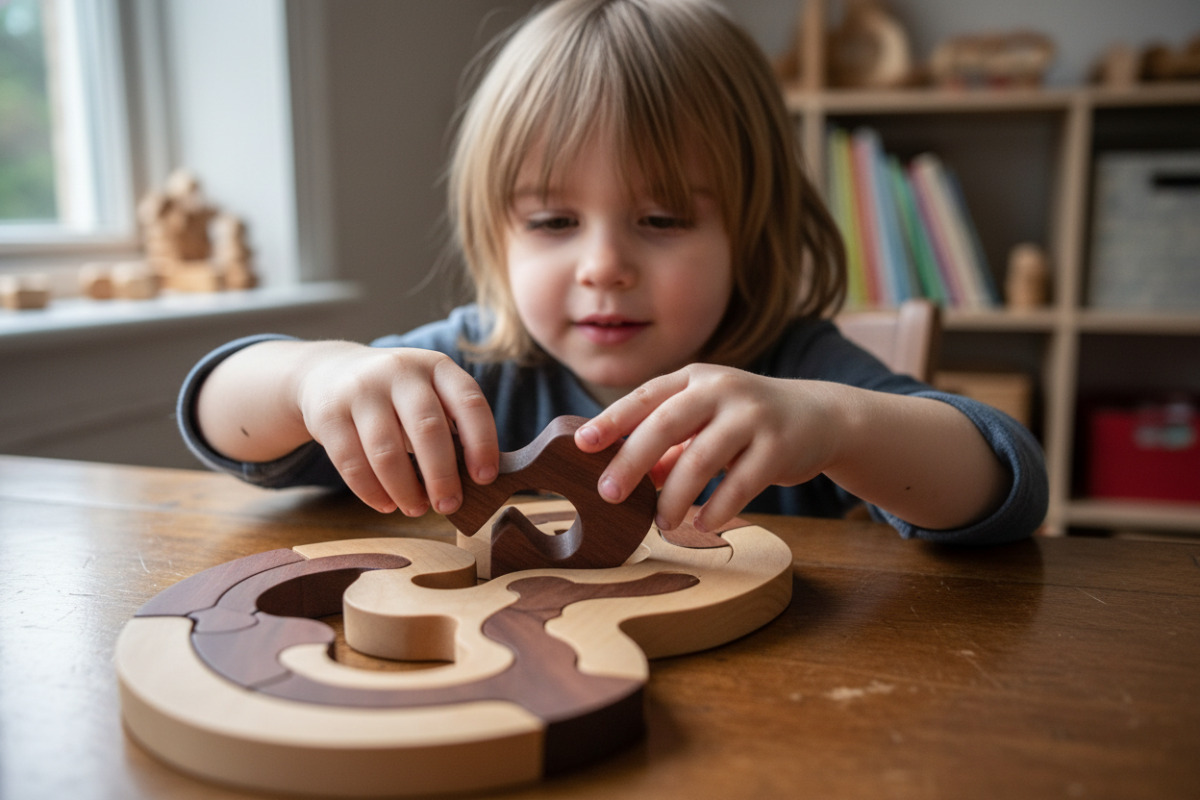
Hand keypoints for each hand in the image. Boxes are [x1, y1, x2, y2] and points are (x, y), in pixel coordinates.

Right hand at [293, 344, 497, 515]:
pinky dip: (371, 491)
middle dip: (442, 475)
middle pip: (428, 429)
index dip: (482, 442)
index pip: (470, 402)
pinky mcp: (328, 414)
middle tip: (449, 505)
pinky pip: (351, 462)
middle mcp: (399, 372)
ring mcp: (361, 390)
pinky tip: (386, 505)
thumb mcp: (427, 392)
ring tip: (416, 508)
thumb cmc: (395, 396)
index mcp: (436, 367)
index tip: (485, 479)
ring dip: (405, 489)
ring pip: (386, 451)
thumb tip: (476, 483)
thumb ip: (452, 426)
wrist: (328, 372)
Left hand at [574, 364, 841, 531]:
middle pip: (666, 424)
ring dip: (675, 497)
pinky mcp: (779, 446)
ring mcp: (753, 415)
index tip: (581, 445)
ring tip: (661, 522)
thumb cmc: (745, 422)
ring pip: (701, 459)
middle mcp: (721, 388)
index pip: (645, 397)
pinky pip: (740, 484)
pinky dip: (717, 508)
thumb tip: (623, 480)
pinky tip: (702, 525)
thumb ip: (667, 447)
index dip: (612, 421)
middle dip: (632, 461)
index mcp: (695, 378)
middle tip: (609, 495)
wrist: (819, 416)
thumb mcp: (704, 423)